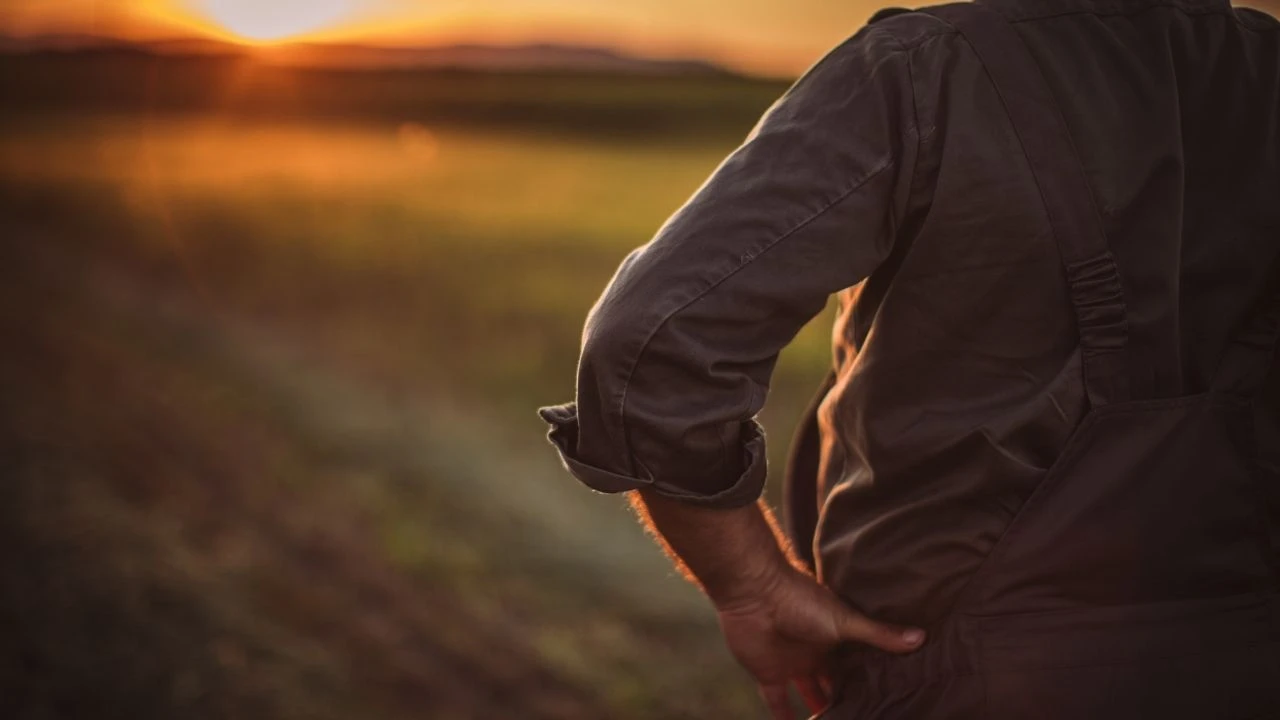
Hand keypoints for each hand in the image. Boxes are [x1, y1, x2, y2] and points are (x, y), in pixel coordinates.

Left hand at [714, 563, 924, 719]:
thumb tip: (922, 637)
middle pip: (834, 683)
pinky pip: (778, 704)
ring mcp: (793, 664)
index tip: (887, 697)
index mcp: (836, 637)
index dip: (869, 681)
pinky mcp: (769, 674)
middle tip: (865, 714)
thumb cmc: (802, 600)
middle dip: (846, 698)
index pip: (856, 665)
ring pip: (810, 695)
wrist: (756, 593)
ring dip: (820, 711)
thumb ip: (880, 634)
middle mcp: (816, 653)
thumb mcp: (846, 620)